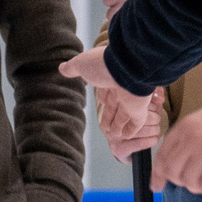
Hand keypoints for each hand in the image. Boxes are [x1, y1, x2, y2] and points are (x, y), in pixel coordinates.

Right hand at [61, 45, 164, 161]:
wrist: (127, 66)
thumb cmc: (104, 64)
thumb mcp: (82, 64)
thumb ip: (72, 68)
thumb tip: (61, 68)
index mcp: (110, 76)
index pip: (106, 90)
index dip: (104, 97)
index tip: (102, 103)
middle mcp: (122, 87)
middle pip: (114, 104)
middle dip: (109, 114)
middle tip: (104, 125)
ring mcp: (132, 98)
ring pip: (124, 115)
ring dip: (118, 125)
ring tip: (112, 135)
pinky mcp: (139, 109)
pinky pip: (136, 123)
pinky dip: (130, 130)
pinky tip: (126, 136)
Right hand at [98, 84, 166, 160]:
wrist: (121, 147)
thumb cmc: (133, 124)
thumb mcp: (143, 108)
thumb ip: (152, 99)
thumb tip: (160, 99)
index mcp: (116, 107)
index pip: (140, 103)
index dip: (152, 107)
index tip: (154, 111)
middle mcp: (112, 121)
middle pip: (143, 117)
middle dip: (155, 120)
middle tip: (156, 122)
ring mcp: (114, 135)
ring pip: (144, 130)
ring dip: (155, 131)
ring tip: (155, 130)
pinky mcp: (119, 148)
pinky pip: (142, 143)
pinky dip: (152, 140)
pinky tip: (153, 139)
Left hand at [153, 101, 201, 198]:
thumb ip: (185, 141)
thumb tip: (167, 167)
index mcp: (185, 127)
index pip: (162, 157)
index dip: (158, 175)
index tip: (157, 186)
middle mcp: (192, 138)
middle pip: (173, 173)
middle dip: (183, 181)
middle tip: (198, 178)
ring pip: (189, 182)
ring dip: (200, 184)